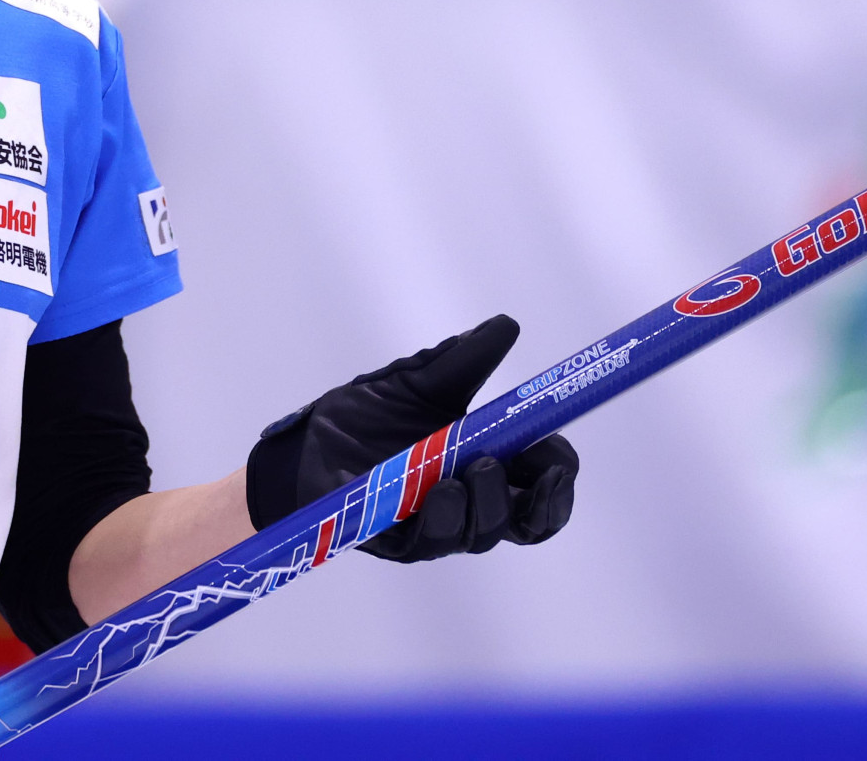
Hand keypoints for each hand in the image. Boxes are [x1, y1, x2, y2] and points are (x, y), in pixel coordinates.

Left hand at [243, 315, 577, 561]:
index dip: (559, 476)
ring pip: (482, 533)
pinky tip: (443, 491)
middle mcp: (471, 503)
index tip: (560, 455)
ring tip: (475, 470)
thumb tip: (506, 324)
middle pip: (527, 521)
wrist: (307, 444)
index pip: (541, 485)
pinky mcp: (396, 540)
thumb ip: (463, 361)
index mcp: (488, 465)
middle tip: (537, 472)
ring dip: (489, 506)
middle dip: (542, 501)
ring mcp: (436, 525)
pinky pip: (428, 541)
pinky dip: (442, 518)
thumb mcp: (419, 381)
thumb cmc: (369, 414)